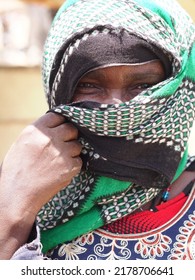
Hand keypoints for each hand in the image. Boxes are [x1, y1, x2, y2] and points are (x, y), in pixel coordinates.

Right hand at [0, 112, 81, 257]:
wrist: (17, 195)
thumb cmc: (16, 171)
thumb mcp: (22, 144)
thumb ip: (39, 133)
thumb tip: (55, 127)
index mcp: (35, 130)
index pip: (58, 116)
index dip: (60, 122)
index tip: (60, 129)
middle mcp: (49, 138)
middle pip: (71, 129)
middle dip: (69, 136)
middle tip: (62, 145)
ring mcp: (61, 152)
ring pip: (77, 145)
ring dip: (72, 151)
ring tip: (60, 161)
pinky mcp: (69, 167)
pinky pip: (79, 161)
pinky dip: (73, 166)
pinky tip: (61, 171)